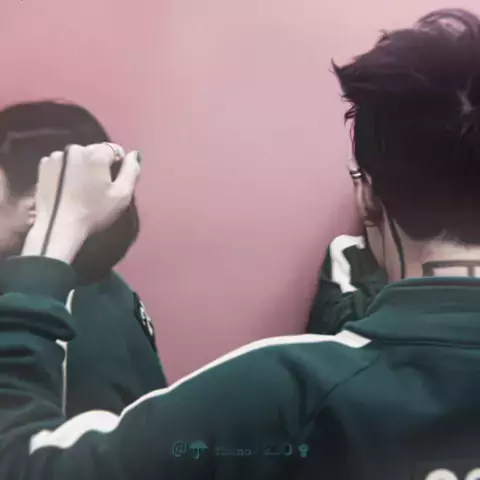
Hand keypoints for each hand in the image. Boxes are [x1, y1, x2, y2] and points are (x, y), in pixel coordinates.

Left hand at [22, 143, 140, 262]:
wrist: (58, 227)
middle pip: (95, 151)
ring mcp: (56, 156)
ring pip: (77, 157)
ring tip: (80, 189)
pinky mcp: (43, 166)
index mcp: (96, 154)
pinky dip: (66, 171)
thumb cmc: (94, 212)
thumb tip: (134, 154)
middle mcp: (75, 149)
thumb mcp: (122, 195)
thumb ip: (132, 170)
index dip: (118, 166)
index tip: (112, 183)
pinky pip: (61, 163)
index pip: (114, 150)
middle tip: (96, 188)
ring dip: (82, 167)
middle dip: (99, 165)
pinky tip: (67, 188)